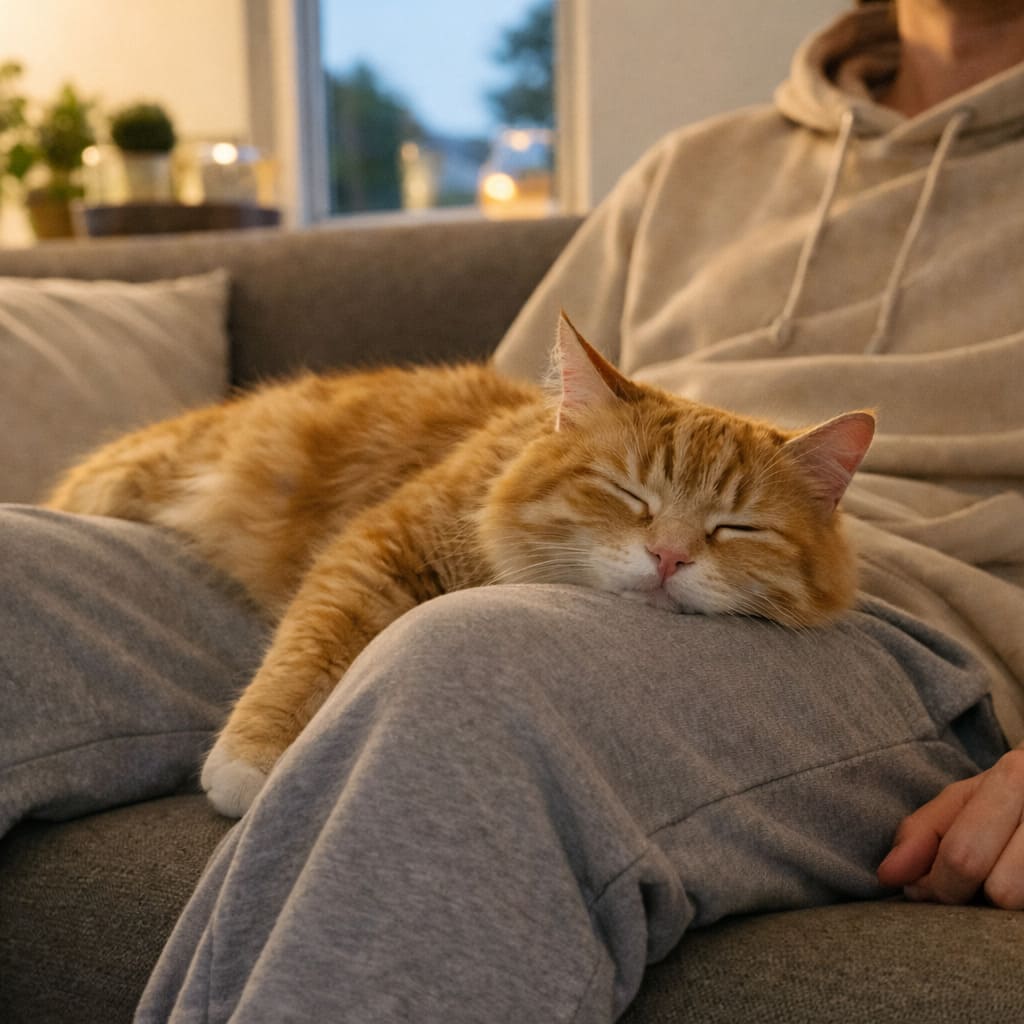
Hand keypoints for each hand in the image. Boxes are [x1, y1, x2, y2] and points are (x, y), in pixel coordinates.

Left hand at [876, 748, 1023, 909]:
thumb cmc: (1006, 796)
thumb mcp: (962, 799)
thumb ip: (921, 833)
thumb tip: (888, 876)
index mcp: (1016, 776)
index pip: (964, 855)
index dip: (935, 883)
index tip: (919, 887)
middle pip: (1000, 889)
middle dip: (965, 896)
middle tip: (957, 886)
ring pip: (1020, 904)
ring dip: (996, 903)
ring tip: (992, 877)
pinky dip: (1013, 911)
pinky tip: (1011, 883)